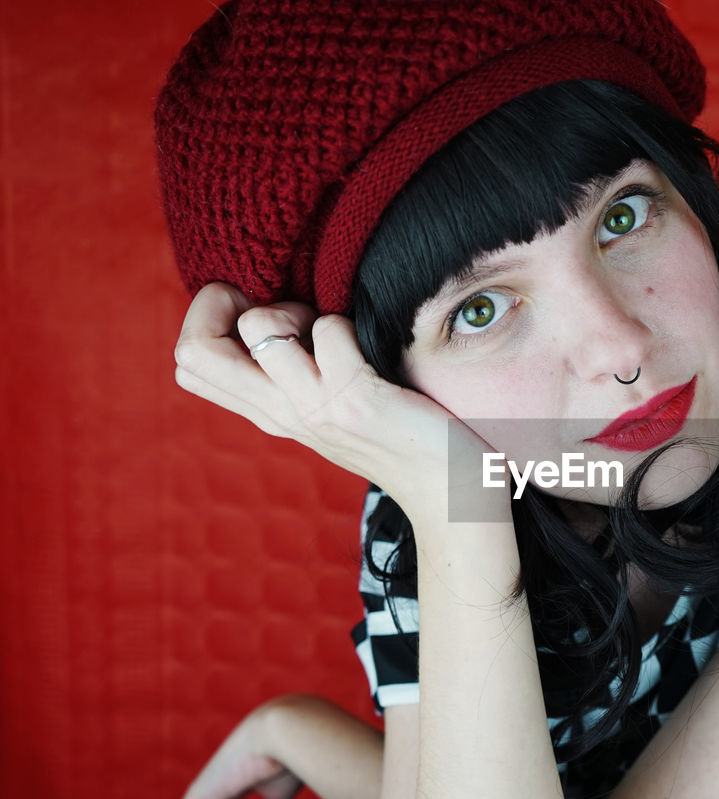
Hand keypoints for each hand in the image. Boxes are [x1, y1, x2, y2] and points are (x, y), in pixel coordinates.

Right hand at [173, 283, 489, 517]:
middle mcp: (280, 412)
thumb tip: (272, 312)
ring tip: (327, 331)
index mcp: (269, 411)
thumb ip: (296, 374)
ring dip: (294, 308)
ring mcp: (314, 408)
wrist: (449, 495)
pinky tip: (371, 350)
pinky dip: (349, 324)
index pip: (188, 363)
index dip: (207, 319)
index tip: (254, 309)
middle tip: (279, 311)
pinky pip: (330, 329)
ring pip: (258, 325)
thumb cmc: (401, 439)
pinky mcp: (355, 401)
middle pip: (193, 350)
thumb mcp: (330, 410)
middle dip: (225, 303)